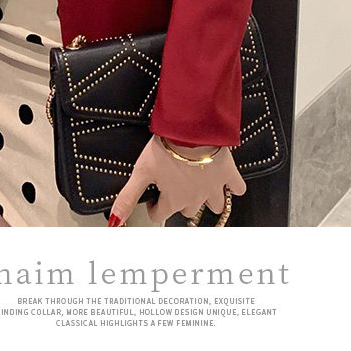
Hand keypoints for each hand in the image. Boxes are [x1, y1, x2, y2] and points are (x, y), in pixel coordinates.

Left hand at [108, 136, 246, 225]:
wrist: (193, 129)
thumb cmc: (166, 148)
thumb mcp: (141, 170)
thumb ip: (128, 197)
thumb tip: (114, 222)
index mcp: (173, 200)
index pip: (160, 216)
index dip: (154, 206)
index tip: (153, 197)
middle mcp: (195, 199)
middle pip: (187, 210)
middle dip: (180, 201)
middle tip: (175, 184)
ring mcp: (214, 189)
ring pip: (213, 205)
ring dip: (207, 199)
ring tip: (200, 185)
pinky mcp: (229, 175)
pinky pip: (237, 189)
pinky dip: (233, 188)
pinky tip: (226, 181)